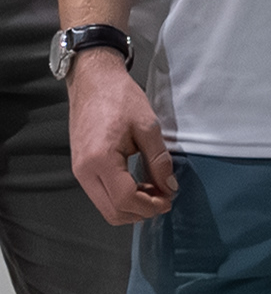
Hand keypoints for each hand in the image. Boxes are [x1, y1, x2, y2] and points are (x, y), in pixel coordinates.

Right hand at [66, 53, 171, 224]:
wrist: (93, 81)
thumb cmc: (120, 99)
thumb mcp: (148, 127)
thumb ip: (159, 161)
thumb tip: (169, 187)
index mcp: (100, 160)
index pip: (125, 200)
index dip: (151, 206)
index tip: (170, 199)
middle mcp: (84, 170)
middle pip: (112, 212)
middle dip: (141, 211)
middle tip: (164, 198)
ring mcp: (78, 171)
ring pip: (105, 207)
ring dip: (131, 207)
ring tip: (154, 191)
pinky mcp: (80, 167)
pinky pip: (100, 194)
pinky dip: (120, 198)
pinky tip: (139, 185)